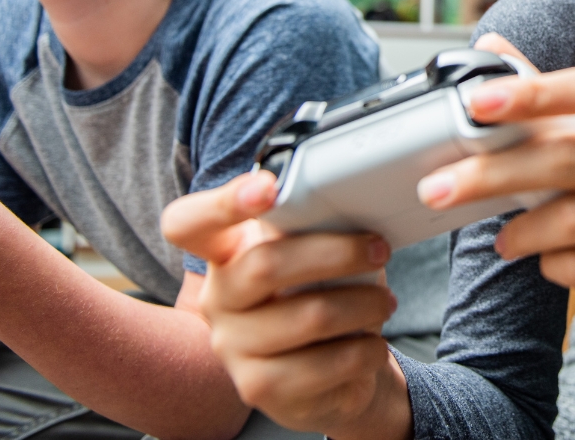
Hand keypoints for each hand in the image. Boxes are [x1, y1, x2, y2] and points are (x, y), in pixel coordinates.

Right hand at [162, 171, 411, 439]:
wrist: (329, 369)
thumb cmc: (320, 290)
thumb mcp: (312, 250)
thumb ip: (311, 224)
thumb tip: (349, 200)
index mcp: (223, 251)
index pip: (190, 222)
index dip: (223, 203)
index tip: (269, 187)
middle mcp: (217, 297)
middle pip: (266, 265)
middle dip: (336, 253)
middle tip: (379, 249)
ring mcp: (232, 346)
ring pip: (307, 317)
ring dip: (362, 305)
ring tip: (385, 302)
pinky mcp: (258, 388)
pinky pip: (323, 366)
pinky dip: (363, 350)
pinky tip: (372, 344)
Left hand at [417, 33, 574, 429]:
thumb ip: (543, 101)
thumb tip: (489, 43)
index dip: (535, 93)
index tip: (476, 102)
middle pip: (570, 158)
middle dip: (494, 174)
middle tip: (437, 189)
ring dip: (524, 231)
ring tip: (502, 241)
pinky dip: (557, 265)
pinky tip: (548, 262)